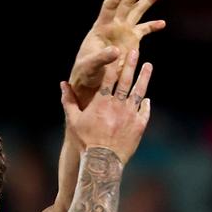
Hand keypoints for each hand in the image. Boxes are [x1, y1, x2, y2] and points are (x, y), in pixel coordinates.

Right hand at [61, 49, 152, 163]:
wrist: (102, 161)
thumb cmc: (85, 141)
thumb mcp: (73, 120)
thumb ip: (68, 101)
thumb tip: (63, 84)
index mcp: (101, 102)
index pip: (109, 78)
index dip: (113, 64)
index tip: (117, 52)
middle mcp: (118, 105)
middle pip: (126, 80)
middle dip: (131, 64)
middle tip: (135, 51)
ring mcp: (131, 114)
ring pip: (139, 91)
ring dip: (144, 77)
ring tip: (148, 66)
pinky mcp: (139, 125)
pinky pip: (144, 111)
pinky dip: (145, 104)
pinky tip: (146, 99)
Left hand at [69, 0, 164, 106]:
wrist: (91, 79)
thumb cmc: (86, 71)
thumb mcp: (90, 65)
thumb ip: (102, 57)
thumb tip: (115, 51)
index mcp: (101, 28)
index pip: (109, 7)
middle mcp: (113, 25)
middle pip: (126, 4)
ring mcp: (123, 31)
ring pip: (137, 12)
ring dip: (148, 1)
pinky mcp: (131, 40)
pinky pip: (144, 30)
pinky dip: (152, 26)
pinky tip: (162, 23)